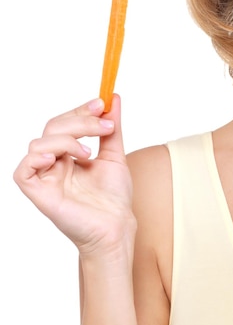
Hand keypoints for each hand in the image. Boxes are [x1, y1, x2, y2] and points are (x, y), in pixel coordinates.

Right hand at [13, 96, 135, 257]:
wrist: (116, 226)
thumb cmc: (114, 197)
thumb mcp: (115, 155)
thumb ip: (112, 128)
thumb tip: (113, 99)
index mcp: (69, 154)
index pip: (66, 122)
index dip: (81, 110)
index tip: (101, 102)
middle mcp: (54, 163)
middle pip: (53, 127)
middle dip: (79, 120)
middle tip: (103, 124)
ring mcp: (45, 177)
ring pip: (39, 143)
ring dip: (66, 139)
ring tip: (88, 151)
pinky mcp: (39, 193)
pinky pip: (24, 170)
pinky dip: (38, 157)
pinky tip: (61, 158)